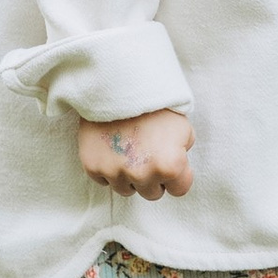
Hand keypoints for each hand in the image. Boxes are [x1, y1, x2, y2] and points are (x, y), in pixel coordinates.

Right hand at [77, 108, 195, 199]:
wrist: (119, 84)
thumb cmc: (155, 103)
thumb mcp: (183, 127)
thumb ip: (182, 152)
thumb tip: (176, 164)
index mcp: (170, 166)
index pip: (180, 189)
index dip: (177, 174)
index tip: (170, 161)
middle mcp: (143, 176)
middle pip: (153, 193)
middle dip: (153, 178)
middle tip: (148, 154)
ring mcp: (116, 173)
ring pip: (127, 190)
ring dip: (130, 176)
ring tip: (129, 150)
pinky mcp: (93, 167)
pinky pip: (104, 180)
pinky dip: (108, 168)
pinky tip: (112, 149)